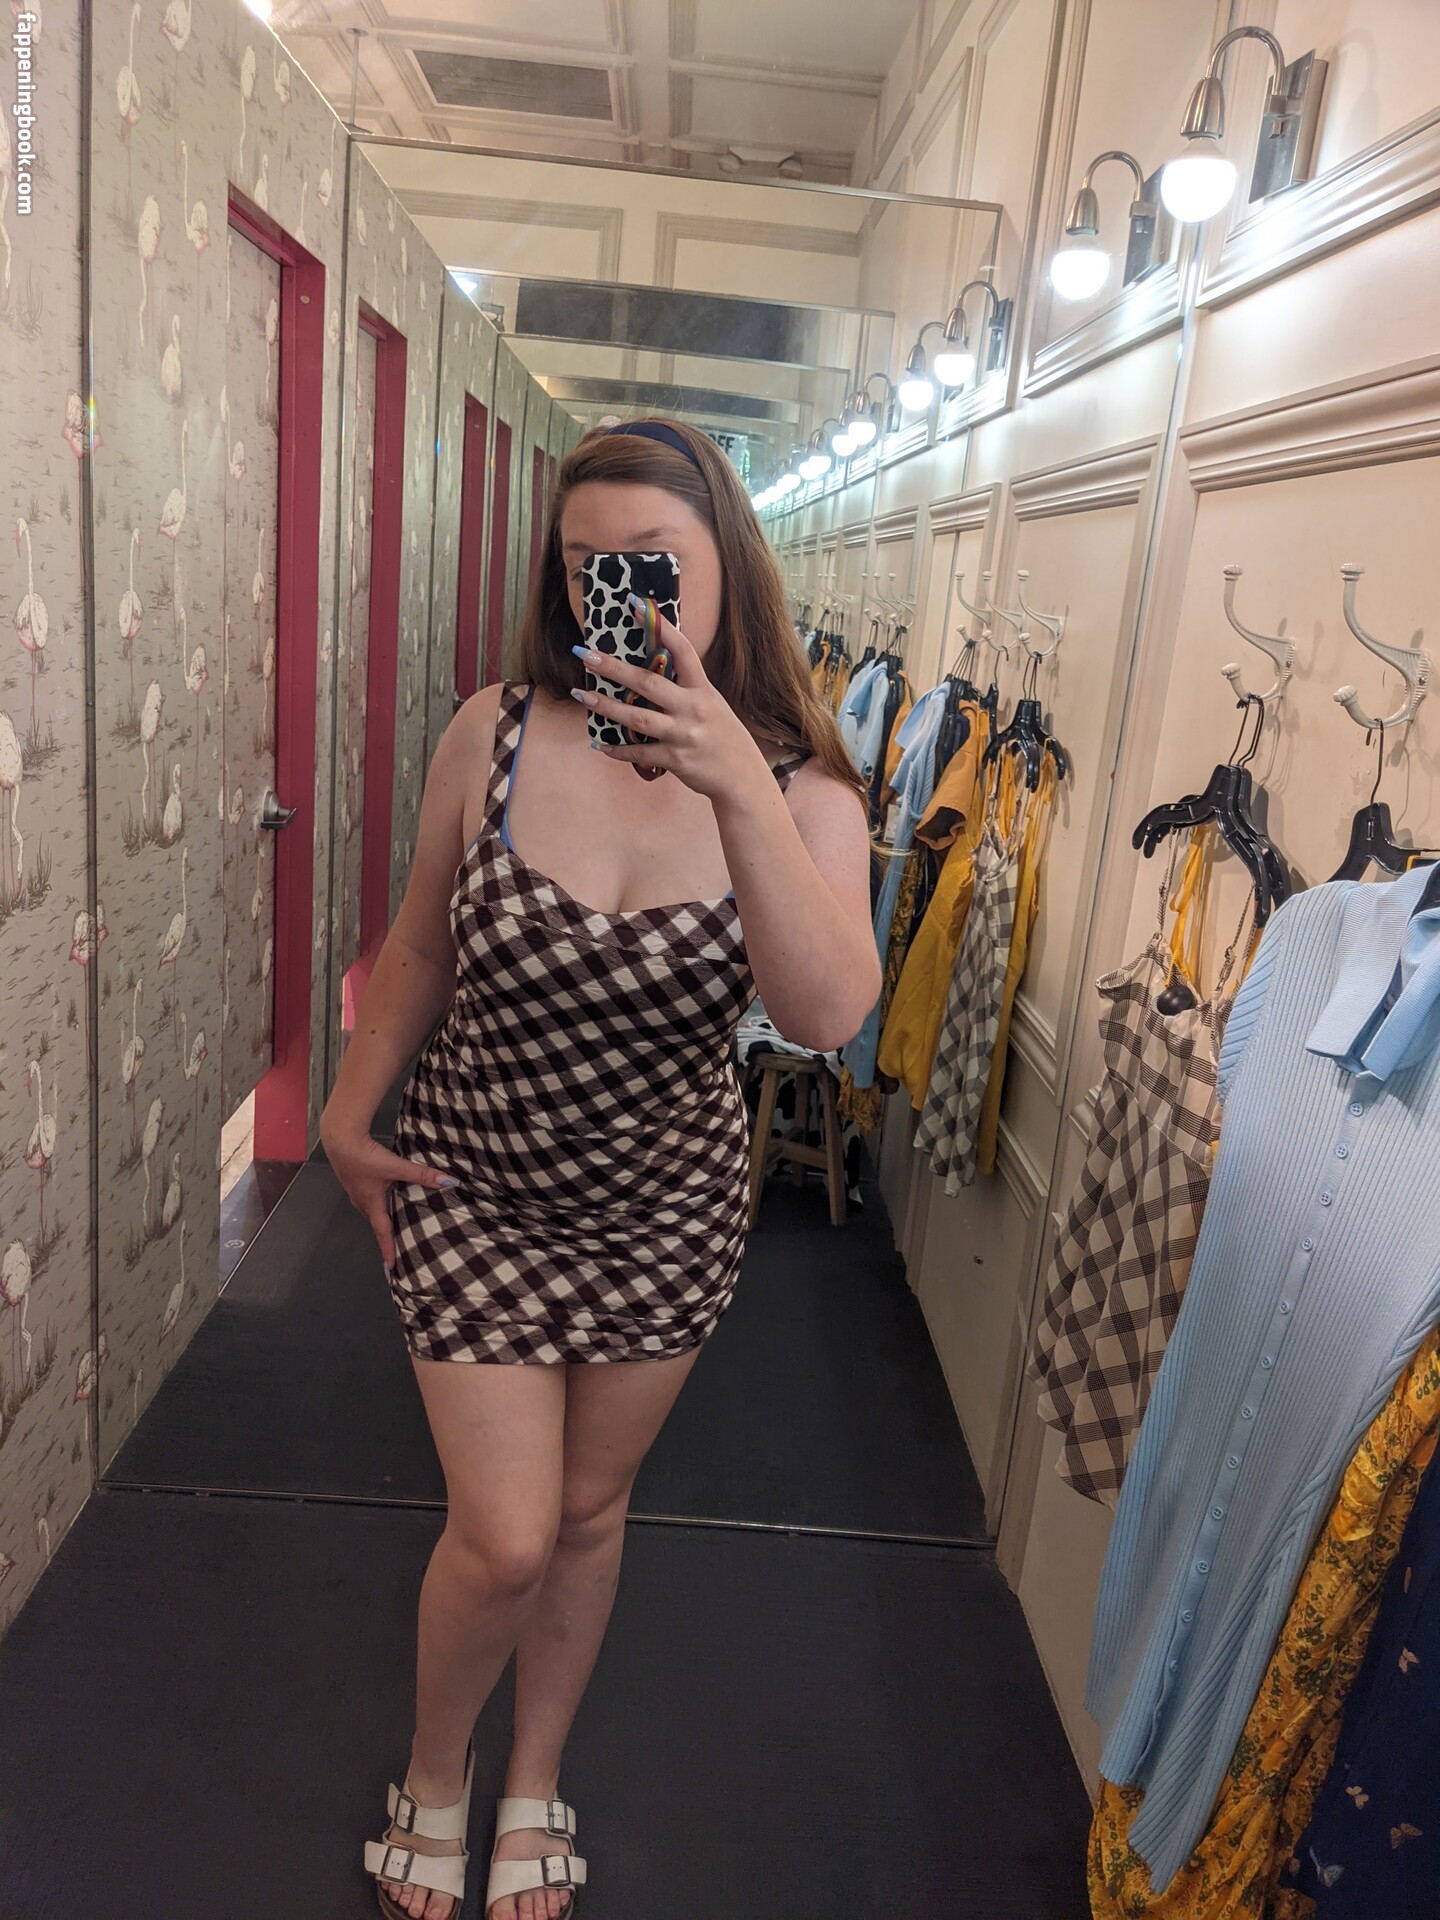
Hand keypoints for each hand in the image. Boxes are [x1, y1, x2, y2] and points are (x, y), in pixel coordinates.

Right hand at [319, 1112, 453, 1271]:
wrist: (340, 1138)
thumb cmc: (366, 1157)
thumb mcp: (395, 1166)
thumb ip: (421, 1174)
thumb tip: (448, 1182)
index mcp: (371, 1203)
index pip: (383, 1232)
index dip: (389, 1249)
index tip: (392, 1267)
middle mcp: (361, 1201)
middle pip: (376, 1221)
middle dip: (386, 1234)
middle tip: (397, 1245)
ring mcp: (354, 1189)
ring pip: (370, 1208)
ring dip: (381, 1216)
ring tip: (393, 1222)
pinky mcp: (352, 1178)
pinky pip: (366, 1196)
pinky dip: (376, 1201)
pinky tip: (382, 1193)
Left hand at [573, 604, 764, 800]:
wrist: (742, 776)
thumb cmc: (723, 736)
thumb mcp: (711, 704)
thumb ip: (685, 689)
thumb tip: (650, 671)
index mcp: (702, 689)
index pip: (682, 650)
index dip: (659, 626)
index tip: (634, 603)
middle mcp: (693, 708)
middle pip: (648, 683)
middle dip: (614, 668)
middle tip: (586, 654)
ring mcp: (683, 734)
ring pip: (637, 718)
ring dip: (606, 706)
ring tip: (581, 694)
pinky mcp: (675, 759)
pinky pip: (639, 753)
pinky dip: (617, 750)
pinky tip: (599, 744)